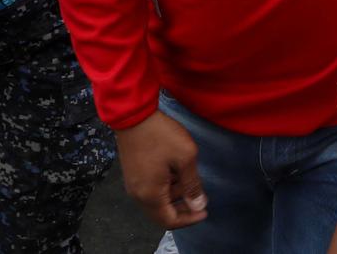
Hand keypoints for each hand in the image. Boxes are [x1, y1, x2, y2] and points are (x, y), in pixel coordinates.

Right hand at [115, 109, 208, 229]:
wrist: (133, 115)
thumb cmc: (160, 135)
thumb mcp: (184, 158)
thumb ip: (192, 185)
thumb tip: (198, 205)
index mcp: (150, 196)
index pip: (170, 221)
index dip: (189, 219)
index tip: (204, 211)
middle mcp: (138, 195)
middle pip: (161, 213)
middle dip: (182, 208)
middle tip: (199, 196)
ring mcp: (132, 184)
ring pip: (156, 200)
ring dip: (174, 194)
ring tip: (188, 177)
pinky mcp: (132, 173)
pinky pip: (150, 189)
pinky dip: (164, 186)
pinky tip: (175, 170)